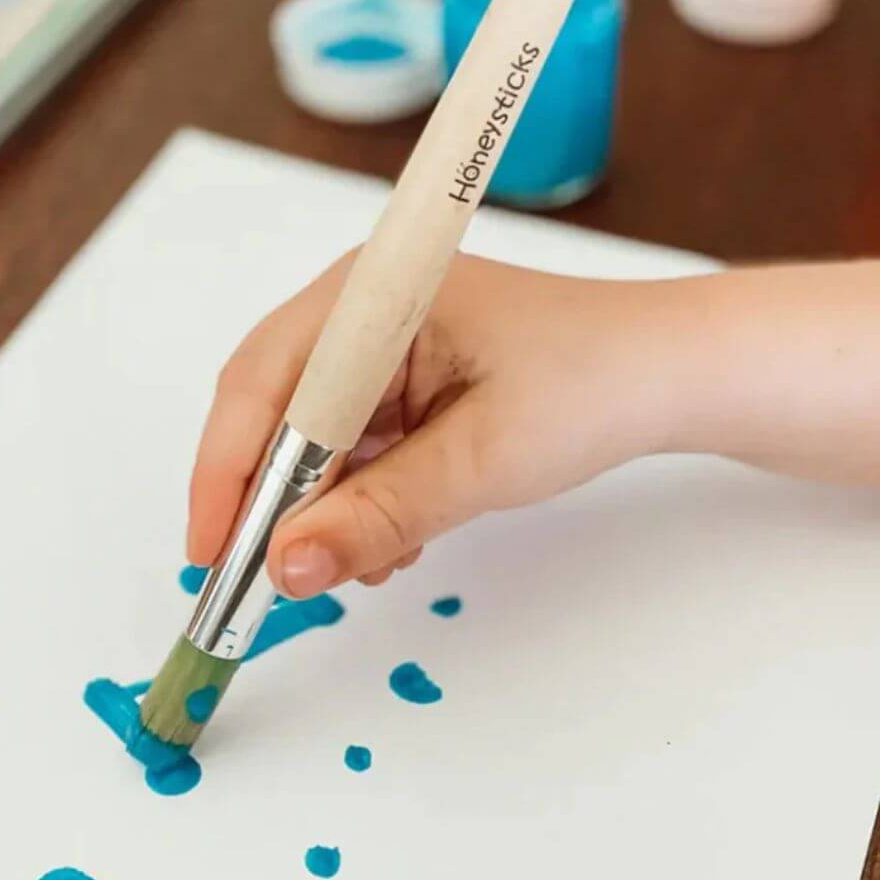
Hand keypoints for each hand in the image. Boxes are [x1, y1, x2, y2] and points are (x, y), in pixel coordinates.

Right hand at [187, 250, 688, 596]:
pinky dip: (365, 502)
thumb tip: (285, 570)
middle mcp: (365, 315)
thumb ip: (378, 515)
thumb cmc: (592, 385)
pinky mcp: (410, 388)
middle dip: (273, 503)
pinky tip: (395, 541)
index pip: (263, 386)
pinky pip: (360, 452)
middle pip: (279, 414)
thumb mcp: (479, 460)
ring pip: (318, 444)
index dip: (227, 474)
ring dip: (327, 511)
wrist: (668, 376)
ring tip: (363, 563)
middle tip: (270, 582)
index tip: (212, 557)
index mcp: (371, 297)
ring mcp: (386, 353)